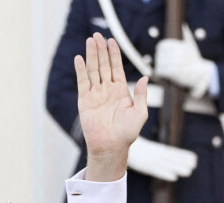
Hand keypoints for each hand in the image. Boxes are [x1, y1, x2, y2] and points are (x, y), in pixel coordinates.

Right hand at [74, 33, 147, 181]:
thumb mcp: (140, 113)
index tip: (111, 41)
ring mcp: (95, 95)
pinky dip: (80, 70)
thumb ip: (141, 95)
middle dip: (101, 50)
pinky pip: (82, 82)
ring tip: (90, 41)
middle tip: (98, 35)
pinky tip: (79, 58)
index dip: (114, 54)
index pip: (116, 68)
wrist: (111, 146)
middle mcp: (107, 91)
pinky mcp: (85, 101)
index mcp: (120, 92)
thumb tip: (144, 78)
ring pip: (93, 70)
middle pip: (104, 65)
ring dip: (91, 56)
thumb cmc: (127, 134)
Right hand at [128, 136, 196, 180]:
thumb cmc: (140, 150)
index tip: (194, 159)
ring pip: (168, 164)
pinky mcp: (147, 167)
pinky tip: (174, 177)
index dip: (185, 156)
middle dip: (184, 162)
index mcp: (160, 150)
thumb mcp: (153, 150)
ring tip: (188, 172)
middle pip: (174, 159)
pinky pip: (158, 171)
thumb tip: (171, 157)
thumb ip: (162, 153)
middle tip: (194, 166)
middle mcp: (159, 155)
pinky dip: (166, 174)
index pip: (175, 153)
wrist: (125, 145)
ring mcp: (153, 161)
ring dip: (179, 168)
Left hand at [154, 24, 214, 98]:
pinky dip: (159, 73)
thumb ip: (186, 34)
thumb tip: (183, 24)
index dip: (160, 47)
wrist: (199, 75)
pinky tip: (160, 73)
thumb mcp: (191, 45)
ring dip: (159, 65)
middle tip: (160, 59)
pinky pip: (161, 72)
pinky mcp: (174, 74)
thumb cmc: (194, 59)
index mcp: (181, 47)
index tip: (160, 50)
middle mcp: (179, 55)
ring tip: (161, 66)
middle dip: (159, 56)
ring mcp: (176, 65)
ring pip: (160, 63)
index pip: (164, 45)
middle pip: (161, 54)